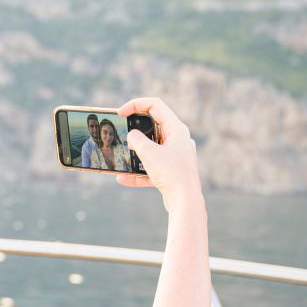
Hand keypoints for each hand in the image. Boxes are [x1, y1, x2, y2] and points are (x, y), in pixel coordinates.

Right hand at [115, 97, 201, 211]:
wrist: (185, 202)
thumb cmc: (171, 174)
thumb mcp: (149, 153)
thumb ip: (137, 140)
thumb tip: (132, 136)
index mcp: (176, 129)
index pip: (155, 105)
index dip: (135, 104)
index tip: (120, 113)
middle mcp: (178, 139)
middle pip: (153, 125)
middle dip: (135, 129)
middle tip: (121, 131)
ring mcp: (175, 155)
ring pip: (151, 147)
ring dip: (135, 152)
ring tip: (122, 156)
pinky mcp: (172, 171)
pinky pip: (151, 166)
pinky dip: (138, 171)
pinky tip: (123, 179)